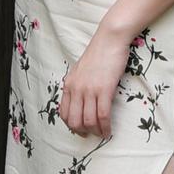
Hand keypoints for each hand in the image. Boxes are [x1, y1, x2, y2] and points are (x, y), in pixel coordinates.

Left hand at [57, 21, 130, 138]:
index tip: (81, 130)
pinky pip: (102, 115)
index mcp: (69, 84)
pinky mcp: (104, 89)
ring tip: (103, 133)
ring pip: (88, 121)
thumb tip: (80, 101)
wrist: (110, 39)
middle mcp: (76, 89)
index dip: (72, 126)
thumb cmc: (99, 53)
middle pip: (74, 121)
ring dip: (96, 132)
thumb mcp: (80, 70)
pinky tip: (109, 130)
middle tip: (92, 134)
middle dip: (83, 132)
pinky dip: (105, 127)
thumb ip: (77, 85)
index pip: (64, 114)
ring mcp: (89, 90)